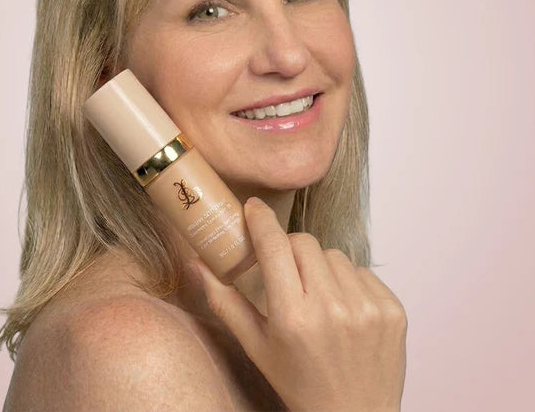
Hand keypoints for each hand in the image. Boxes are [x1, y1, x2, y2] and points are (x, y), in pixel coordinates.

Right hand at [188, 196, 406, 411]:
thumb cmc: (298, 383)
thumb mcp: (255, 347)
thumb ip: (224, 302)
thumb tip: (196, 262)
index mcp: (292, 317)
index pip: (274, 247)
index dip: (261, 221)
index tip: (254, 207)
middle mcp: (332, 308)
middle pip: (305, 243)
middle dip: (290, 249)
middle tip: (287, 272)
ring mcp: (367, 308)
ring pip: (334, 255)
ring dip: (321, 267)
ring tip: (318, 298)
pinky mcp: (392, 309)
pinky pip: (363, 271)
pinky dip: (349, 282)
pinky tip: (345, 310)